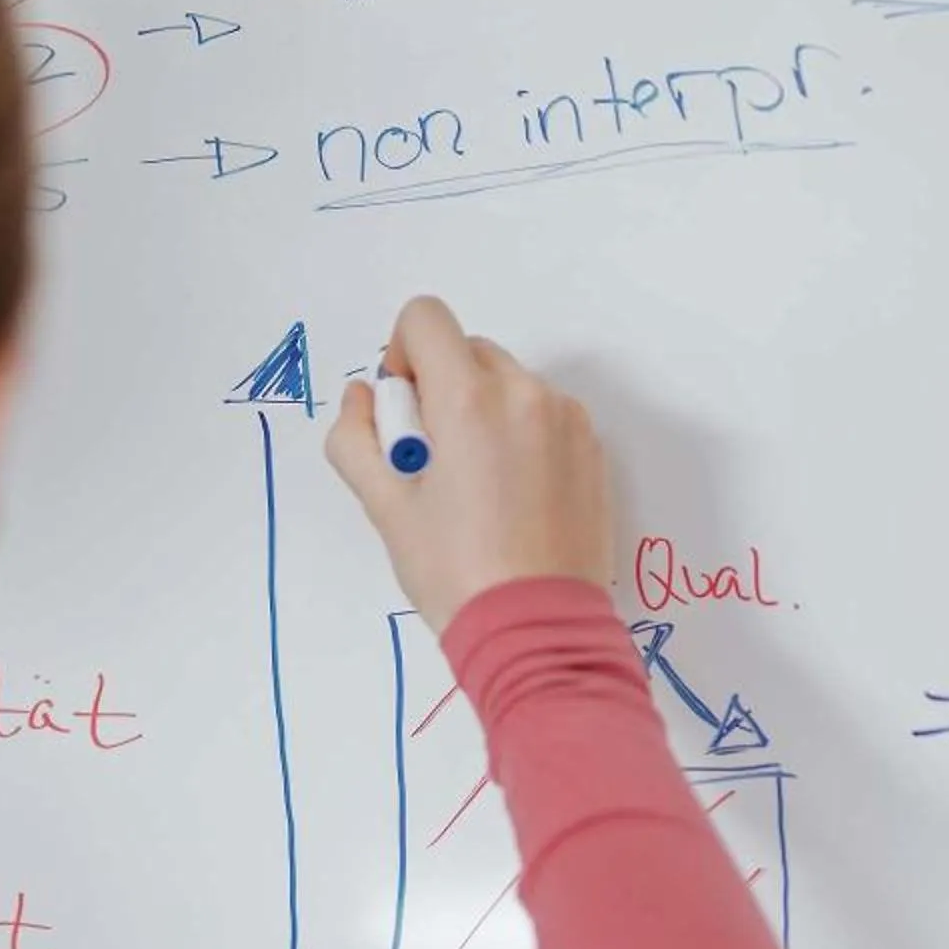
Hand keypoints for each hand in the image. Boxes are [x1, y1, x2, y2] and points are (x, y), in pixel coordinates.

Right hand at [325, 296, 613, 634]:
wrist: (539, 630)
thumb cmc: (455, 572)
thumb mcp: (384, 507)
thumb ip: (356, 438)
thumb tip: (362, 397)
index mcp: (471, 399)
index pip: (426, 318)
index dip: (401, 356)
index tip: (405, 413)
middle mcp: (526, 394)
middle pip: (468, 350)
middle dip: (441, 389)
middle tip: (434, 462)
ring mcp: (568, 420)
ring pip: (508, 383)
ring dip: (482, 411)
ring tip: (476, 488)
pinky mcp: (593, 450)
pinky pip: (544, 415)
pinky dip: (521, 436)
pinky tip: (512, 499)